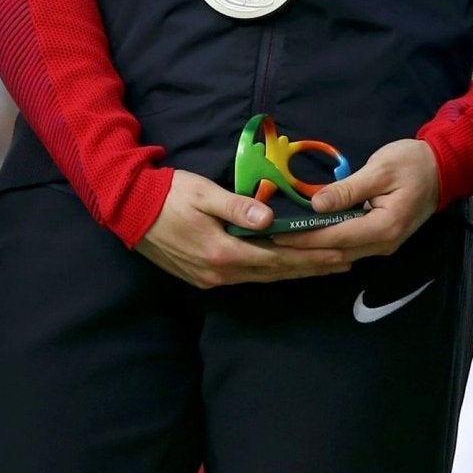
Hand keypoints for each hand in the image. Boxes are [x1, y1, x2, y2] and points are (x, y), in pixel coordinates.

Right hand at [134, 170, 352, 289]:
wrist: (129, 209)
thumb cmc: (168, 195)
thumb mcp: (204, 194)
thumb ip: (237, 207)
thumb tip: (269, 219)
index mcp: (223, 252)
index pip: (278, 258)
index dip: (310, 256)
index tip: (339, 252)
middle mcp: (220, 272)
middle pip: (275, 273)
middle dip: (311, 267)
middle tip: (344, 262)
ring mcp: (210, 278)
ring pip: (262, 277)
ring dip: (294, 272)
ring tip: (324, 267)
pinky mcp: (203, 275)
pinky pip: (247, 277)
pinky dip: (271, 272)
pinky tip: (285, 268)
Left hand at [274, 139, 438, 260]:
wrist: (444, 167)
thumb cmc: (412, 163)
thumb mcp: (379, 169)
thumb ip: (348, 190)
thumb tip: (316, 205)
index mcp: (384, 227)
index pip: (335, 237)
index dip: (304, 237)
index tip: (277, 234)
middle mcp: (383, 244)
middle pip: (335, 252)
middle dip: (302, 249)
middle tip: (270, 242)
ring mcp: (383, 245)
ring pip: (341, 253)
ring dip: (312, 249)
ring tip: (282, 243)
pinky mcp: (381, 239)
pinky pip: (349, 247)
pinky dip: (326, 244)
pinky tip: (307, 238)